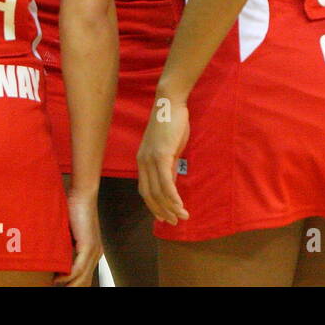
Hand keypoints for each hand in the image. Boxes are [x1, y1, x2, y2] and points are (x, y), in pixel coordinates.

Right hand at [54, 189, 100, 285]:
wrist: (82, 195)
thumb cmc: (74, 209)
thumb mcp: (67, 234)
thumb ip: (63, 248)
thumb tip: (52, 260)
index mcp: (91, 252)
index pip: (84, 278)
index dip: (72, 285)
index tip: (57, 285)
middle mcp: (95, 254)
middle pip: (84, 282)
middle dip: (70, 287)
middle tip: (53, 287)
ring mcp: (93, 251)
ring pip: (81, 279)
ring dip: (67, 285)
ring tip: (53, 285)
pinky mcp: (88, 246)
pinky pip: (78, 269)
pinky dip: (67, 277)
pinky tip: (57, 279)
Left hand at [136, 96, 189, 223]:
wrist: (170, 103)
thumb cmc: (172, 123)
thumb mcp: (170, 149)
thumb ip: (169, 167)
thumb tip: (172, 184)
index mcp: (143, 161)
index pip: (145, 190)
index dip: (154, 206)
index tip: (165, 216)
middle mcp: (143, 162)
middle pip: (149, 195)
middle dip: (162, 211)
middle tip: (175, 221)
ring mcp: (150, 159)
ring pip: (158, 192)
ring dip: (170, 207)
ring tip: (182, 217)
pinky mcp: (161, 155)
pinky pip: (166, 182)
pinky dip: (172, 197)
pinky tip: (180, 205)